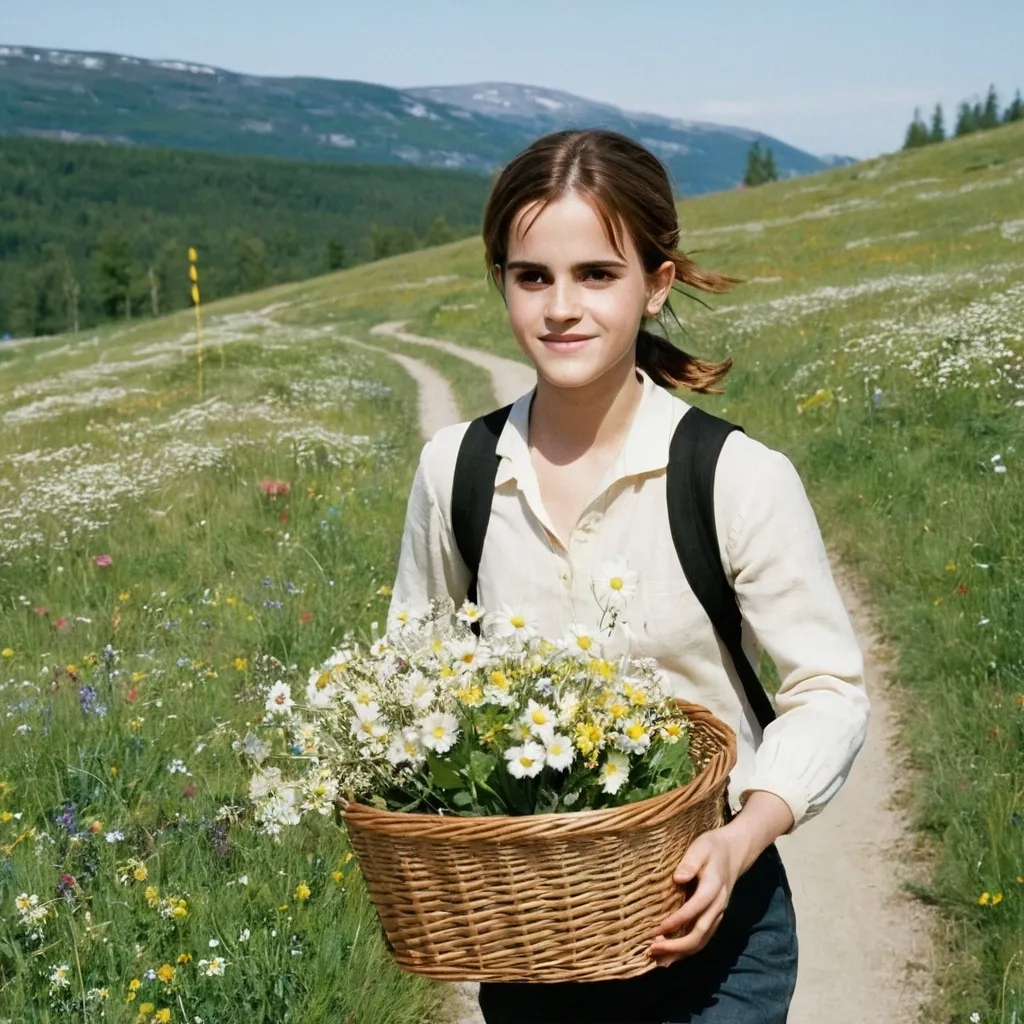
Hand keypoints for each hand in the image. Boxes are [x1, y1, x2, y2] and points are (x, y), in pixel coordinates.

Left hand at [647, 790, 794, 966]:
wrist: (736, 851)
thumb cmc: (713, 846)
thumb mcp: (701, 846)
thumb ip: (690, 861)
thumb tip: (678, 878)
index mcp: (714, 886)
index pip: (696, 908)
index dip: (677, 921)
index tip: (657, 929)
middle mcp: (718, 905)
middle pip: (700, 932)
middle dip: (677, 946)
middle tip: (652, 950)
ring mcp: (718, 913)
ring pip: (702, 940)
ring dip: (681, 953)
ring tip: (657, 959)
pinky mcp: (714, 917)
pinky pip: (702, 938)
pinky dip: (687, 950)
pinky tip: (670, 956)